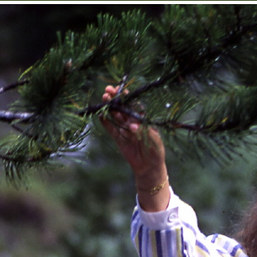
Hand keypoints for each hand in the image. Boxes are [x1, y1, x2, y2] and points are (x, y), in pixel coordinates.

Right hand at [100, 85, 168, 210]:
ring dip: (110, 107)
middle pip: (123, 108)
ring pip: (115, 116)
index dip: (128, 97)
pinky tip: (100, 115)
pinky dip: (105, 122)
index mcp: (143, 120)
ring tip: (104, 98)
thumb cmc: (156, 152)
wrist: (149, 167)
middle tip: (108, 90)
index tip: (122, 89)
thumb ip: (144, 131)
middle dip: (116, 99)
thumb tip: (131, 125)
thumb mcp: (154, 140)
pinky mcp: (118, 138)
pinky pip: (110, 128)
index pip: (134, 105)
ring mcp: (125, 130)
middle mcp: (133, 122)